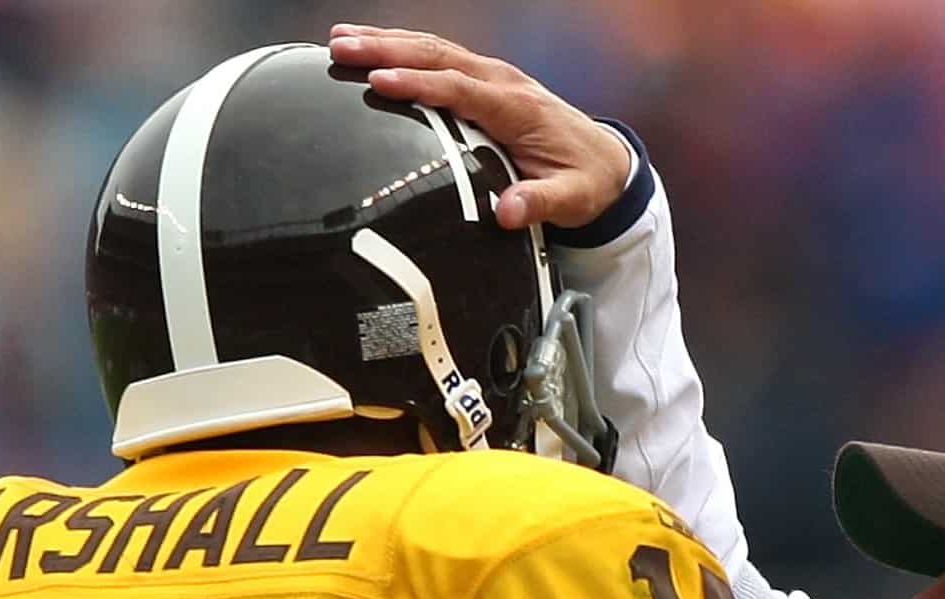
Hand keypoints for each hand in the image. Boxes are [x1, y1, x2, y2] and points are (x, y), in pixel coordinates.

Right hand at [328, 24, 632, 229]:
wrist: (605, 162)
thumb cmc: (584, 181)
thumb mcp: (570, 200)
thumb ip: (538, 203)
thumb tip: (507, 213)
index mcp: (518, 108)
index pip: (460, 89)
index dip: (419, 85)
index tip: (379, 82)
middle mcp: (502, 82)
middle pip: (438, 57)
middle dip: (387, 50)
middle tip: (342, 47)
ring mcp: (492, 77)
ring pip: (434, 50)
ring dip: (386, 42)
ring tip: (339, 39)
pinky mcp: (483, 81)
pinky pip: (438, 58)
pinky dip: (401, 49)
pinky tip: (370, 48)